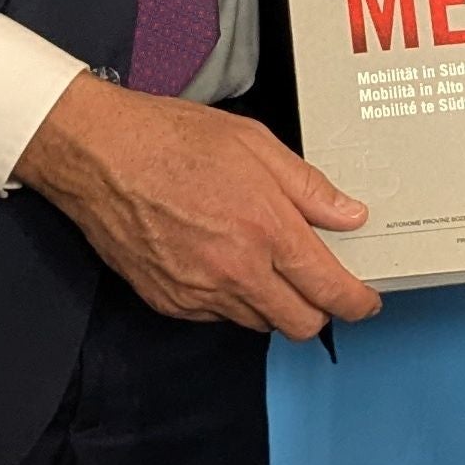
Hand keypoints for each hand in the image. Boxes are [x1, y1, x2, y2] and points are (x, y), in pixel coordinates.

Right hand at [14, 73, 379, 337]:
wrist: (100, 155)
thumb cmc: (169, 140)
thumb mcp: (256, 145)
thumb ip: (309, 188)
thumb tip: (348, 215)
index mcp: (265, 229)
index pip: (328, 288)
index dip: (357, 302)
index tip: (364, 302)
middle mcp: (235, 270)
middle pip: (300, 323)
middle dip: (319, 311)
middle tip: (319, 287)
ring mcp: (199, 292)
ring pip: (258, 323)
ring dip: (273, 305)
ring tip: (264, 264)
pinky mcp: (168, 301)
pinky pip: (215, 318)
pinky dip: (230, 301)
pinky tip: (223, 265)